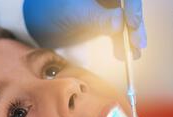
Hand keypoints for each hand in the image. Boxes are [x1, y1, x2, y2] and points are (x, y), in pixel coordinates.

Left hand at [23, 0, 146, 58]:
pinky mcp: (103, 19)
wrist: (35, 25)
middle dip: (134, 25)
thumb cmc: (50, 12)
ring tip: (133, 55)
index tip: (131, 23)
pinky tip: (122, 55)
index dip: (132, 6)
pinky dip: (121, 42)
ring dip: (131, 37)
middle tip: (137, 44)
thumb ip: (98, 18)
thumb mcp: (74, 15)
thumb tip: (121, 23)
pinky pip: (118, 29)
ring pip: (125, 19)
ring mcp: (105, 5)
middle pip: (128, 6)